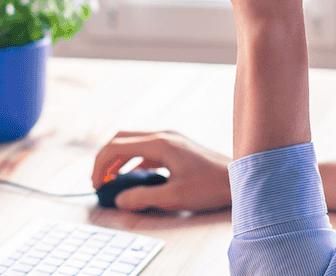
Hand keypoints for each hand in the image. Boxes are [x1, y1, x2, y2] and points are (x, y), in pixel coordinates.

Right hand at [91, 131, 231, 211]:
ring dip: (119, 159)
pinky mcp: (176, 146)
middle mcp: (163, 135)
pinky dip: (134, 161)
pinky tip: (133, 178)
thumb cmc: (210, 186)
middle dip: (105, 158)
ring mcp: (170, 138)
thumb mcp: (173, 197)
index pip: (117, 146)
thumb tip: (119, 200)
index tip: (96, 184)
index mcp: (159, 144)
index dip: (100, 164)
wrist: (239, 177)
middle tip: (98, 180)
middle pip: (122, 139)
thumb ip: (142, 198)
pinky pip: (146, 149)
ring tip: (111, 180)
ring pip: (133, 142)